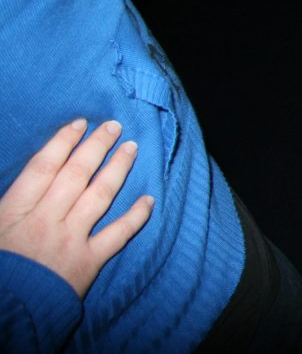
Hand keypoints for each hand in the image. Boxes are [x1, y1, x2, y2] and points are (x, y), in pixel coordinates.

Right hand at [0, 119, 153, 297]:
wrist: (4, 315)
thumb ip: (8, 201)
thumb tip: (25, 179)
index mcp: (15, 211)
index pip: (45, 166)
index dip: (64, 141)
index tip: (80, 123)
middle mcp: (46, 219)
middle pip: (77, 174)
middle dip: (97, 146)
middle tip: (115, 126)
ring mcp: (70, 239)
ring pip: (100, 195)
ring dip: (118, 169)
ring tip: (131, 148)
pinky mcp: (88, 262)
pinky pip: (118, 234)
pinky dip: (136, 216)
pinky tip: (149, 200)